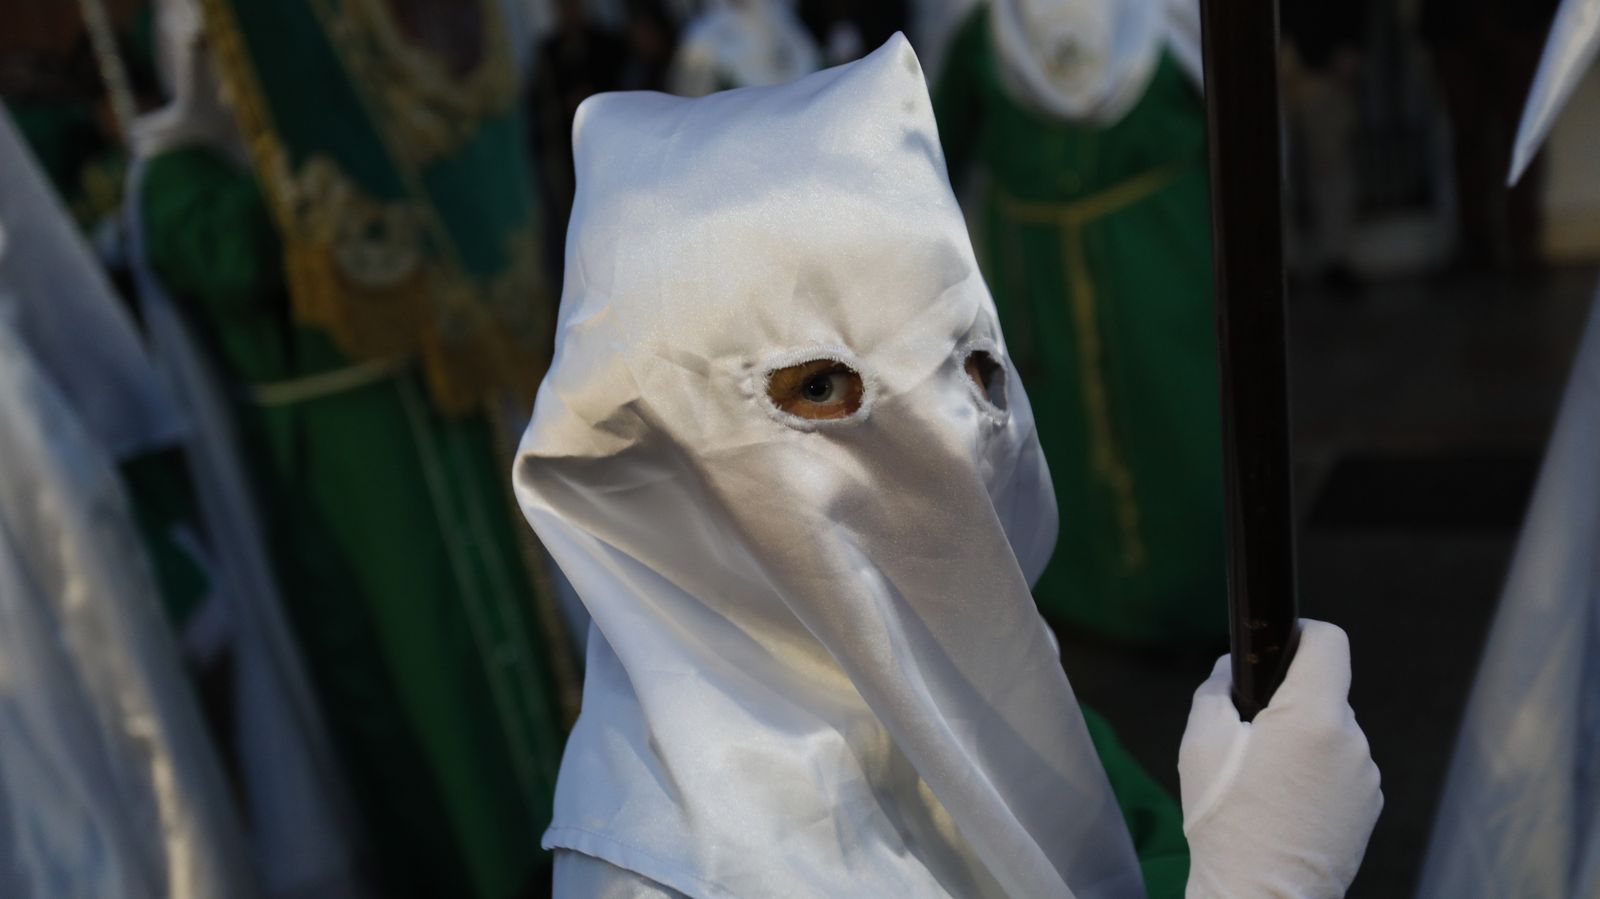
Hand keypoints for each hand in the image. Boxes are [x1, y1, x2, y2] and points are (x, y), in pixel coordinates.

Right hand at [1179, 620, 1381, 897]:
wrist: (1261, 897)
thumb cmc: (1226, 822)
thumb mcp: (1199, 743)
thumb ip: (1217, 689)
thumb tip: (1231, 668)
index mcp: (1314, 717)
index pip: (1327, 641)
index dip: (1300, 634)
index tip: (1275, 650)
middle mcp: (1352, 740)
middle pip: (1324, 691)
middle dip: (1289, 702)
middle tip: (1249, 737)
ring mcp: (1366, 776)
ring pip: (1332, 732)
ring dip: (1304, 741)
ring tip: (1265, 781)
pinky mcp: (1370, 805)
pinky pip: (1342, 767)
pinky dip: (1317, 773)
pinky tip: (1287, 804)